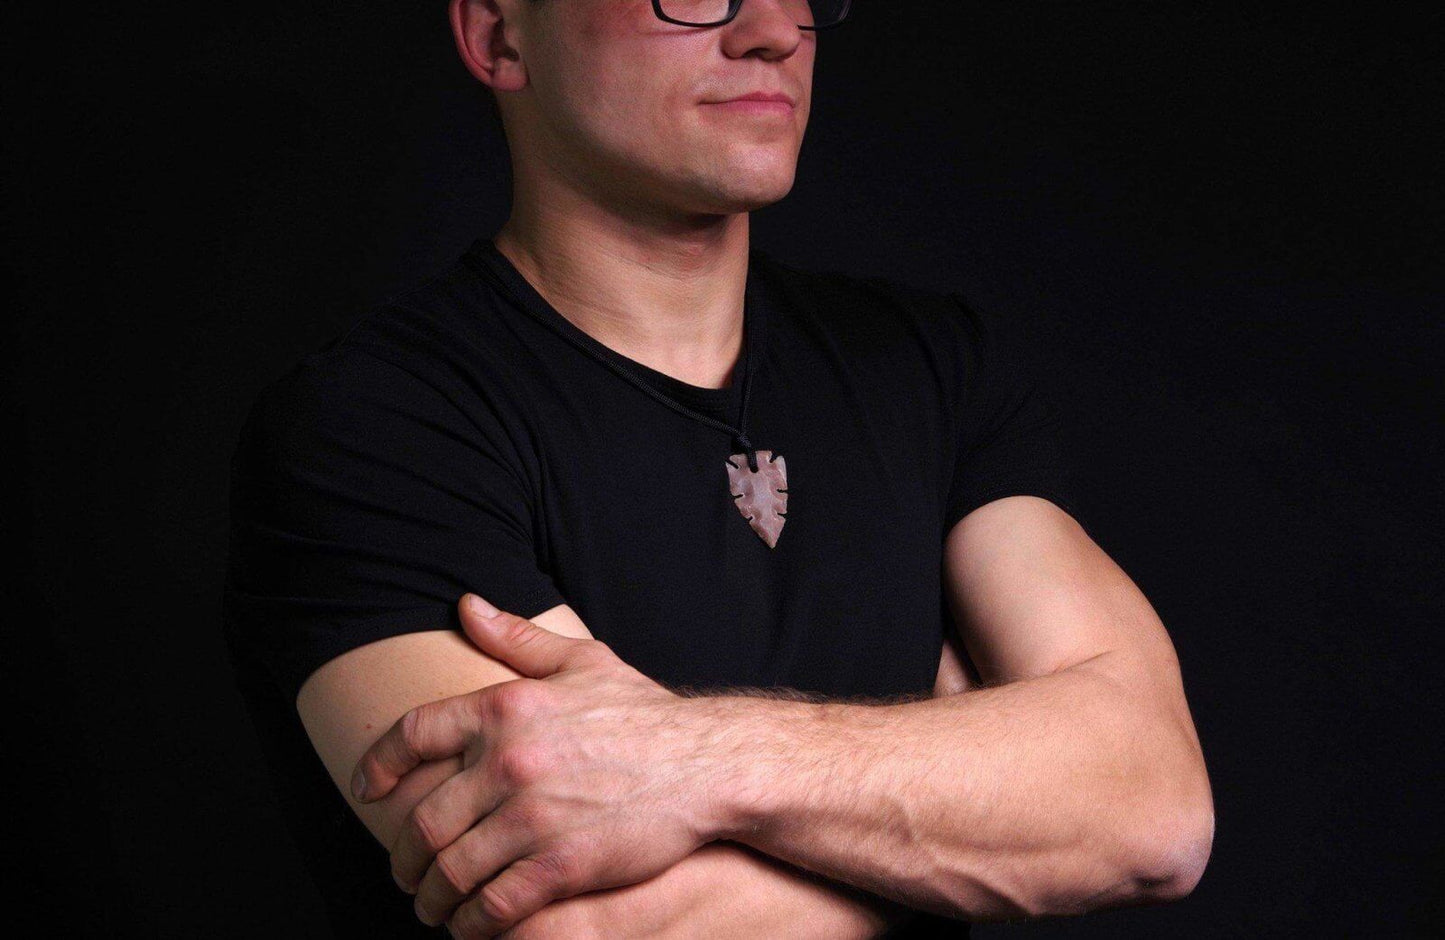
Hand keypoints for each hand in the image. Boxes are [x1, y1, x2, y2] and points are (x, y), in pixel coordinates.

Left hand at [350, 594, 729, 937]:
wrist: (708, 763)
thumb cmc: (645, 714)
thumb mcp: (582, 663)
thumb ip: (517, 639)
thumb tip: (465, 606)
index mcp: (506, 707)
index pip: (412, 733)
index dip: (379, 764)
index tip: (369, 791)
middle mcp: (510, 760)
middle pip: (422, 820)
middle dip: (403, 858)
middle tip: (405, 873)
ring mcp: (533, 816)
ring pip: (450, 871)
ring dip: (431, 898)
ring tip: (433, 908)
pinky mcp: (560, 865)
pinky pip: (492, 906)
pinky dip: (472, 924)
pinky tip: (472, 927)